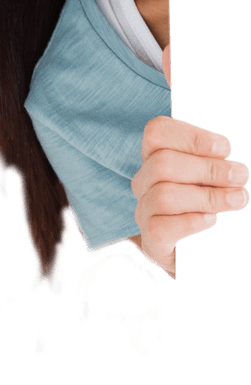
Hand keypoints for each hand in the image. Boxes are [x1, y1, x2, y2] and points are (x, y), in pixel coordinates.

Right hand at [129, 116, 249, 277]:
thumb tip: (236, 169)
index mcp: (154, 155)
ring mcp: (144, 210)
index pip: (157, 132)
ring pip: (164, 195)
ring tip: (237, 199)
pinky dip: (190, 222)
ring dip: (207, 196)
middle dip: (208, 168)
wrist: (188, 252)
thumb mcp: (207, 176)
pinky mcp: (150, 239)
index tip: (225, 148)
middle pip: (163, 163)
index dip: (192, 136)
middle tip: (240, 175)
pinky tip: (211, 220)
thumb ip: (215, 164)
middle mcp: (144, 180)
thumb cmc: (202, 202)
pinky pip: (161, 227)